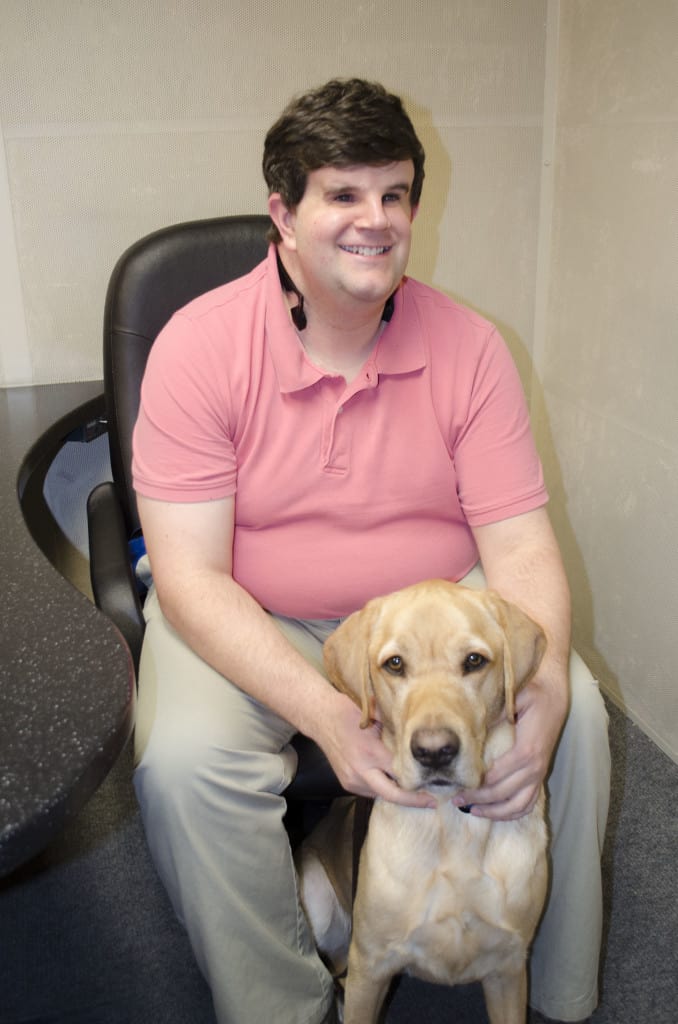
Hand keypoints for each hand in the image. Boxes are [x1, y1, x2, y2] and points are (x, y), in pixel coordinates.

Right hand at [318, 692, 435, 808]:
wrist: (320, 718)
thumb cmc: (348, 712)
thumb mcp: (376, 716)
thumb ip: (396, 728)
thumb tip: (419, 734)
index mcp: (372, 752)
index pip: (400, 775)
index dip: (419, 783)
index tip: (434, 788)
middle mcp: (361, 770)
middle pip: (392, 794)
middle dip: (413, 800)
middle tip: (431, 802)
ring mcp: (352, 779)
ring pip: (381, 794)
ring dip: (396, 793)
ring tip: (415, 790)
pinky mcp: (347, 783)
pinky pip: (370, 791)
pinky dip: (382, 787)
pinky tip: (392, 782)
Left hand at [453, 675, 566, 820]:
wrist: (554, 696)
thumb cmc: (531, 696)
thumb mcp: (511, 700)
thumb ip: (493, 717)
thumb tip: (468, 732)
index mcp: (525, 751)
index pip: (496, 777)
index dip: (475, 786)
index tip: (456, 788)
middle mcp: (534, 767)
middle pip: (503, 793)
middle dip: (478, 800)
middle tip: (456, 800)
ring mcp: (539, 774)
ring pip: (518, 805)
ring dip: (495, 812)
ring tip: (472, 810)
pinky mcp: (541, 775)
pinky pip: (530, 803)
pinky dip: (513, 812)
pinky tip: (495, 812)